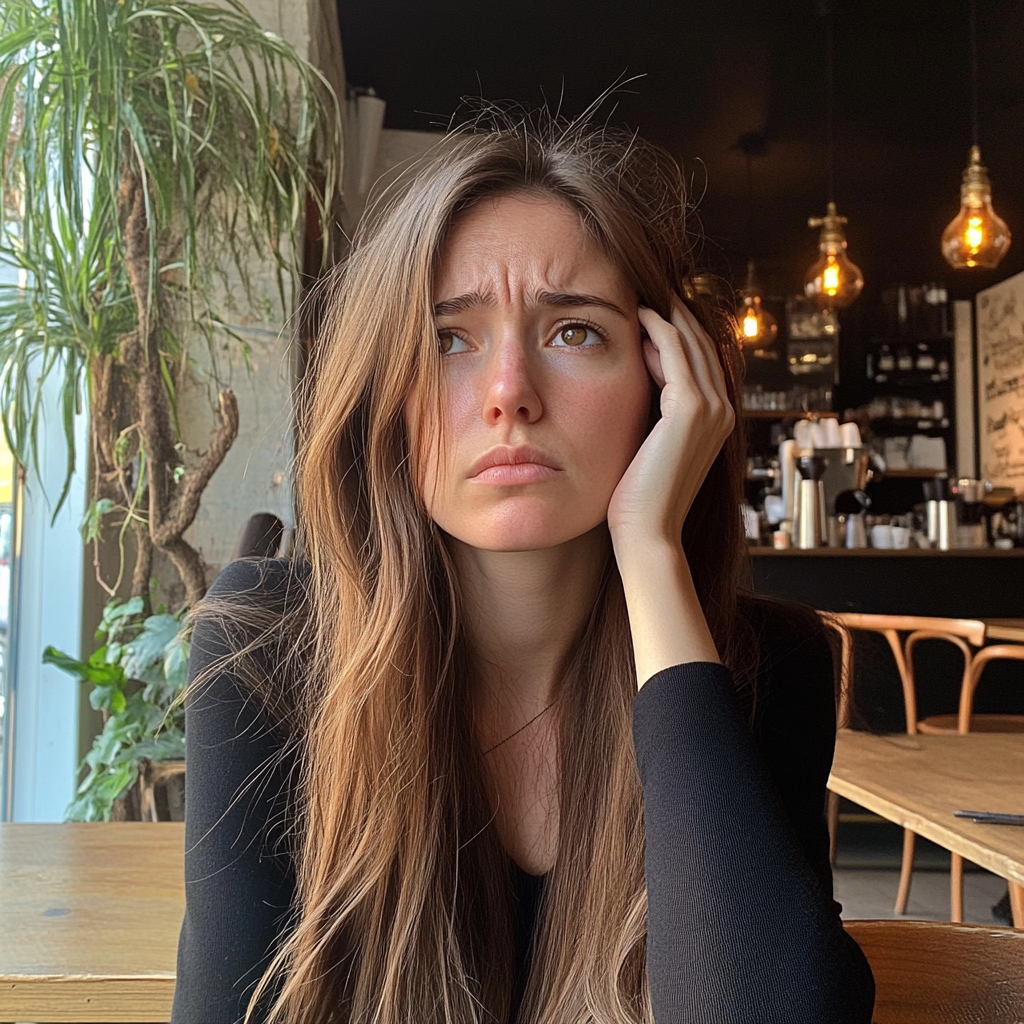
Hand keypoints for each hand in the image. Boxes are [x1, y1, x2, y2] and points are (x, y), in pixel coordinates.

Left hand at [606, 297, 735, 548]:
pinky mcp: (690, 409)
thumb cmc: (639, 499)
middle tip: (648, 288)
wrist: (647, 532)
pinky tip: (639, 316)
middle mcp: (722, 411)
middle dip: (676, 315)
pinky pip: (677, 354)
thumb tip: (636, 385)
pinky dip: (659, 330)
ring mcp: (712, 409)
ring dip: (667, 315)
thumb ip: (652, 415)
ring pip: (691, 343)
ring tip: (641, 293)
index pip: (702, 362)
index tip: (651, 310)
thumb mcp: (649, 446)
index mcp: (717, 420)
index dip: (679, 332)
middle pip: (702, 345)